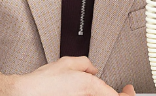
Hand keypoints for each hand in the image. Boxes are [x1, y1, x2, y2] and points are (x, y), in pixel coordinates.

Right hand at [14, 56, 133, 95]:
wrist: (26, 95)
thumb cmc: (42, 84)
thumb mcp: (67, 63)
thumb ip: (86, 64)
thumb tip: (92, 69)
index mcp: (90, 88)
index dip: (128, 94)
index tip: (129, 89)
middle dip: (116, 95)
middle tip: (122, 91)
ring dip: (104, 95)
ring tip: (103, 91)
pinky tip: (85, 93)